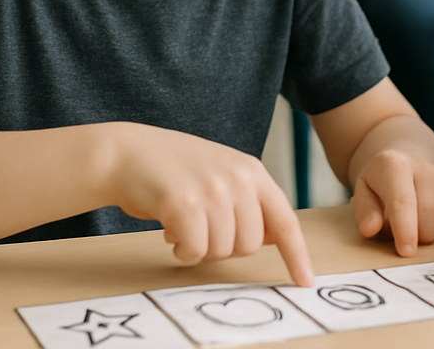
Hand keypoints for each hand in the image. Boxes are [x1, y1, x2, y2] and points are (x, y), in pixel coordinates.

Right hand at [104, 123, 313, 285]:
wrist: (127, 152)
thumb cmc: (175, 170)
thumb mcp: (222, 174)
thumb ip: (250, 201)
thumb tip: (276, 237)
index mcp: (252, 171)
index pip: (285, 220)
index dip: (297, 254)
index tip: (305, 281)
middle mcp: (238, 178)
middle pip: (250, 246)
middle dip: (224, 247)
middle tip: (201, 228)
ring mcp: (212, 189)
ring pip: (221, 251)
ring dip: (199, 248)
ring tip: (183, 224)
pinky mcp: (184, 202)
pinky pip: (194, 251)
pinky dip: (181, 250)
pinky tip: (169, 230)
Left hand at [352, 148, 433, 256]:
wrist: (403, 168)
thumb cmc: (380, 189)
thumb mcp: (363, 196)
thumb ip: (364, 213)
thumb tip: (371, 228)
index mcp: (393, 165)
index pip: (403, 200)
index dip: (405, 229)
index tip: (406, 252)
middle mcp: (423, 166)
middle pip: (429, 215)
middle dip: (419, 236)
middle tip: (406, 233)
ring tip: (420, 222)